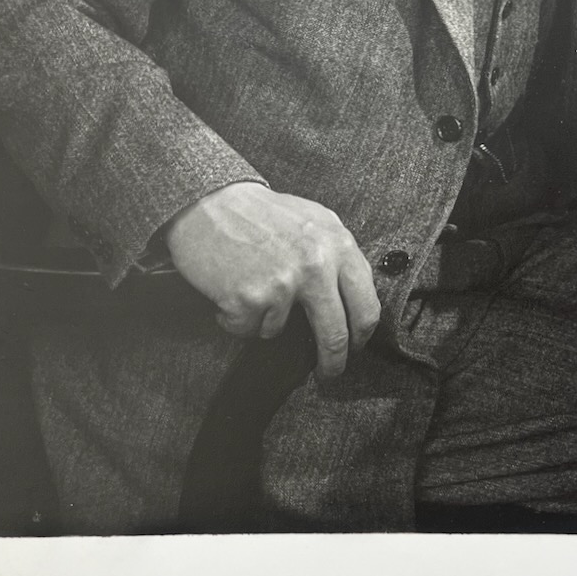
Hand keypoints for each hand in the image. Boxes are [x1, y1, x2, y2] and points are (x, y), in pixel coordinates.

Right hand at [164, 181, 380, 378]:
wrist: (210, 203)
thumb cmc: (261, 214)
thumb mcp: (315, 222)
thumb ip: (338, 258)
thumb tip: (354, 302)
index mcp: (339, 243)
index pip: (366, 304)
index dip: (361, 334)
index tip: (354, 347)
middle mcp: (317, 263)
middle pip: (336, 333)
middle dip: (333, 362)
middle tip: (328, 372)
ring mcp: (285, 282)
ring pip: (282, 331)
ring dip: (265, 321)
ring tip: (251, 286)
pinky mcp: (252, 297)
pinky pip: (250, 329)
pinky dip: (238, 318)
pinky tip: (232, 289)